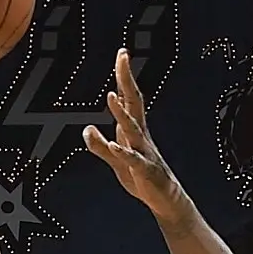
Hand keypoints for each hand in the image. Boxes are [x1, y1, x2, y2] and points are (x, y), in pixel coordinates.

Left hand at [81, 48, 180, 211]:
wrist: (165, 200)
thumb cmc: (141, 177)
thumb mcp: (115, 161)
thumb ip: (99, 146)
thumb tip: (87, 129)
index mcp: (134, 130)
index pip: (128, 98)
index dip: (124, 77)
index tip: (122, 53)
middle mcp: (140, 136)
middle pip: (134, 103)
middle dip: (127, 80)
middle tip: (123, 57)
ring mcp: (144, 152)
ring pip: (132, 128)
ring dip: (121, 113)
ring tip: (111, 96)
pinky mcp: (145, 170)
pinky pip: (133, 160)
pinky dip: (123, 153)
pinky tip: (114, 146)